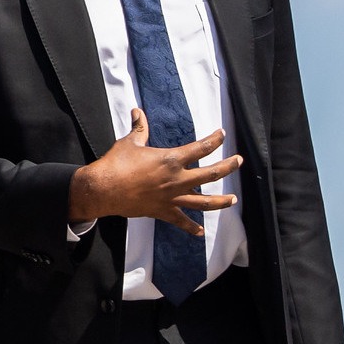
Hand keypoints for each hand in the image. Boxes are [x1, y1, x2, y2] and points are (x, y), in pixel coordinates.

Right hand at [67, 109, 240, 235]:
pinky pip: (181, 221)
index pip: (200, 148)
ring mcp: (172, 198)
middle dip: (228, 167)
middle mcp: (177, 179)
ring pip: (203, 202)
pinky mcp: (163, 211)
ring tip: (233, 201)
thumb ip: (140, 128)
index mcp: (171, 160)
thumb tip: (138, 111)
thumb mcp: (130, 142)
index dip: (214, 140)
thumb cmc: (117, 163)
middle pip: (211, 174)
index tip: (222, 135)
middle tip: (238, 162)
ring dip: (221, 201)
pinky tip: (200, 232)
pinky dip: (191, 228)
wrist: (104, 189)